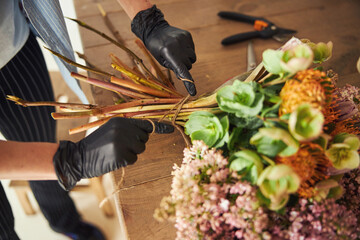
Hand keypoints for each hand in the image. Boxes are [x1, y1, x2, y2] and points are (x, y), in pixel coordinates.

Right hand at [53, 118, 173, 189]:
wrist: (79, 157)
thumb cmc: (97, 144)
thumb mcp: (111, 129)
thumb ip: (128, 128)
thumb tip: (149, 130)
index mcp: (120, 120)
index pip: (145, 123)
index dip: (159, 127)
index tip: (171, 128)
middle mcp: (123, 129)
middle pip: (144, 138)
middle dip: (136, 143)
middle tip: (119, 145)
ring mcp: (122, 142)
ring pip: (140, 149)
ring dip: (131, 153)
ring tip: (116, 151)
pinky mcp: (121, 155)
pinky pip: (133, 159)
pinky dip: (126, 161)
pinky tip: (114, 158)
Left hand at [131, 5, 196, 95]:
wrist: (155, 28)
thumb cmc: (156, 47)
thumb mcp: (161, 60)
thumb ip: (173, 68)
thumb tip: (184, 75)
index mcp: (169, 53)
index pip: (182, 71)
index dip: (188, 83)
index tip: (193, 93)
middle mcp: (178, 46)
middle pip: (189, 64)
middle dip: (183, 65)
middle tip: (174, 60)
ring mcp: (184, 39)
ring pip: (192, 58)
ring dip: (186, 58)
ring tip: (176, 53)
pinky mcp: (187, 35)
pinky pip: (192, 49)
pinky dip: (187, 50)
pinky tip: (179, 46)